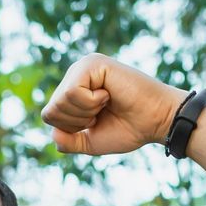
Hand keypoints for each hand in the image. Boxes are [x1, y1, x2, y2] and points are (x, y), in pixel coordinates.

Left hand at [40, 54, 188, 156]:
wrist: (156, 122)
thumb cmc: (129, 129)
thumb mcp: (90, 141)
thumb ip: (68, 140)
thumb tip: (53, 133)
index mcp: (73, 89)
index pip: (49, 115)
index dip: (71, 128)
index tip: (96, 121)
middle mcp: (75, 74)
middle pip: (51, 110)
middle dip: (77, 122)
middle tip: (102, 112)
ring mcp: (83, 66)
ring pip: (60, 101)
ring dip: (85, 112)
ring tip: (106, 103)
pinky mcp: (93, 63)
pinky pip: (72, 92)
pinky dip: (91, 103)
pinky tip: (108, 94)